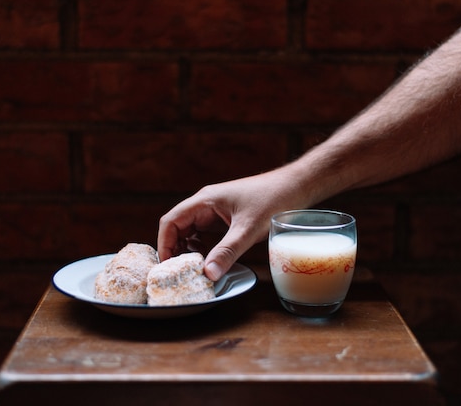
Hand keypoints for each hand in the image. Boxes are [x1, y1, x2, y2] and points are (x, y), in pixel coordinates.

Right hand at [158, 169, 308, 279]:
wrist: (296, 187)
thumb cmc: (273, 199)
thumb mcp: (248, 229)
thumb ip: (227, 252)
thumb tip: (207, 274)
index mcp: (204, 200)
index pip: (171, 221)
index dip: (164, 244)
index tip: (166, 266)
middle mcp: (206, 204)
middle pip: (177, 227)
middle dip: (174, 250)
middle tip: (177, 274)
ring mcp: (216, 211)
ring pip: (191, 232)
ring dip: (188, 250)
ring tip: (192, 271)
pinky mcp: (227, 218)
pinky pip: (206, 234)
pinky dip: (203, 248)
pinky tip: (209, 261)